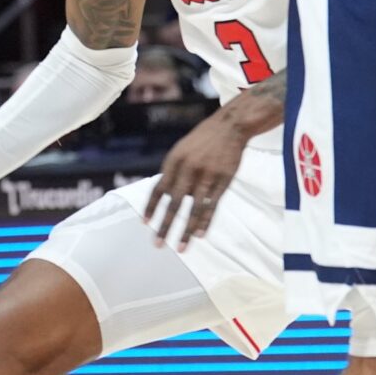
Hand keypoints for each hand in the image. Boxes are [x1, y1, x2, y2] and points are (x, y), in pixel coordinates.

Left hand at [145, 113, 247, 249]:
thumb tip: (163, 195)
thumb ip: (172, 172)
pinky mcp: (223, 180)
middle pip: (173, 204)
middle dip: (164, 226)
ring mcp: (206, 175)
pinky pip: (212, 205)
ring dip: (186, 231)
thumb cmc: (203, 141)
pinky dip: (205, 221)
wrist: (230, 126)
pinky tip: (200, 235)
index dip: (151, 208)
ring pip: (193, 209)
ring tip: (180, 247)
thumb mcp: (181, 150)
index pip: (158, 189)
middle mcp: (187, 169)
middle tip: (158, 244)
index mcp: (173, 161)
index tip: (145, 224)